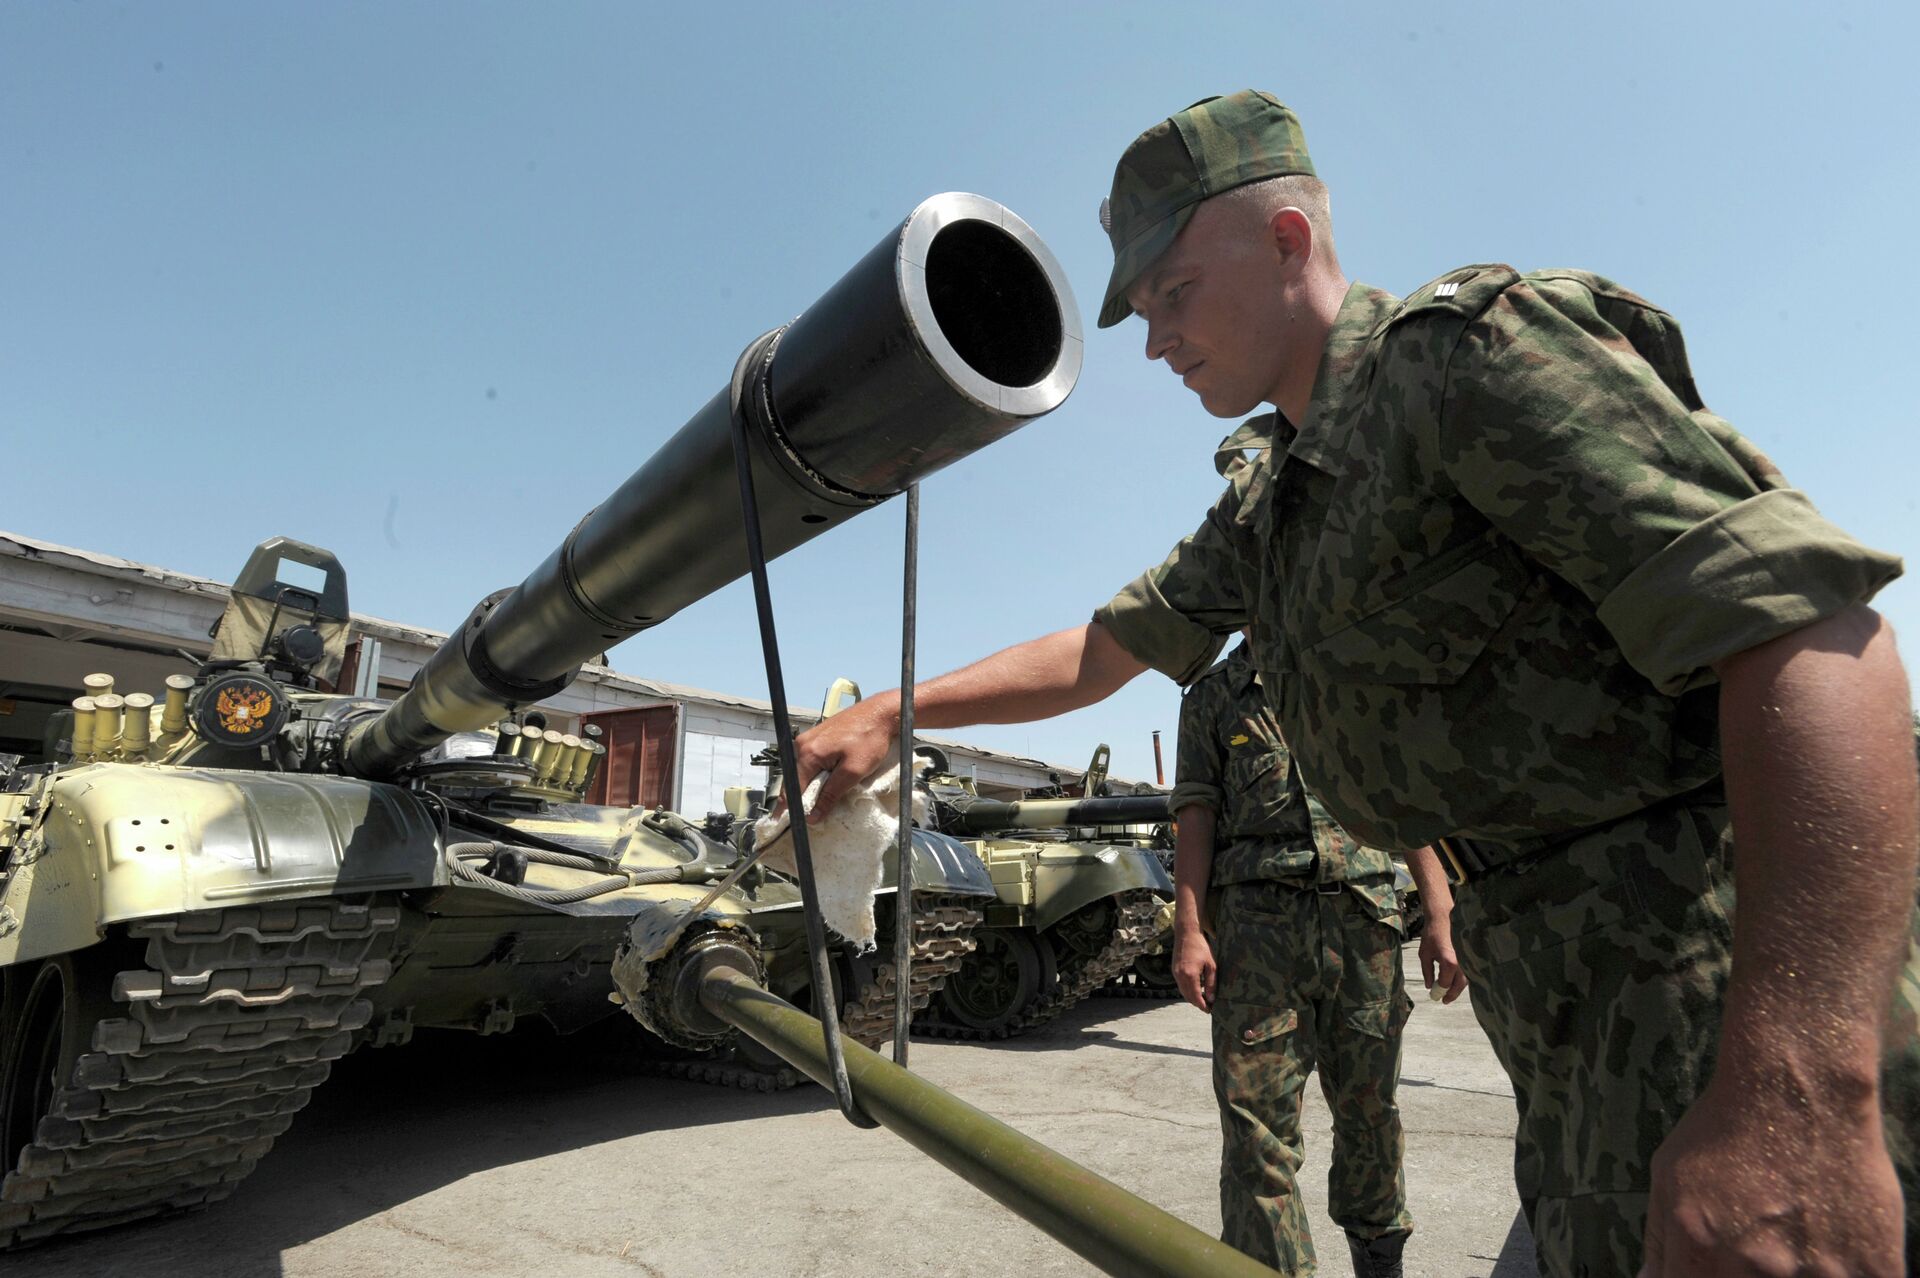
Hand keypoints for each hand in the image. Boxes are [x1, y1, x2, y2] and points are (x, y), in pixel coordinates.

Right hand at [787, 698, 897, 822]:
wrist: (881, 713)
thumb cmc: (870, 739)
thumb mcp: (853, 772)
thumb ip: (831, 795)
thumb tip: (813, 816)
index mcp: (807, 753)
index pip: (791, 790)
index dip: (793, 810)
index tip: (796, 826)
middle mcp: (801, 745)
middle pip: (794, 781)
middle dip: (803, 798)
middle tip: (815, 815)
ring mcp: (808, 739)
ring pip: (802, 772)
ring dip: (812, 786)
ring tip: (826, 797)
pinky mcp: (816, 737)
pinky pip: (810, 762)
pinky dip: (817, 774)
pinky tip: (830, 780)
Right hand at [1173, 928, 1215, 1012]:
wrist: (1186, 933)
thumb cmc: (1201, 947)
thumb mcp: (1211, 965)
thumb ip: (1211, 983)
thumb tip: (1211, 998)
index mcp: (1190, 975)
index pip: (1196, 997)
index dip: (1203, 1006)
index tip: (1210, 1010)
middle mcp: (1180, 976)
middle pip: (1188, 997)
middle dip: (1197, 1004)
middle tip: (1208, 1007)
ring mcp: (1175, 973)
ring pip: (1183, 992)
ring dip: (1192, 998)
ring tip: (1203, 999)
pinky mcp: (1174, 970)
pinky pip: (1180, 985)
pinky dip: (1187, 990)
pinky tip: (1196, 989)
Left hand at [1418, 919, 1466, 1003]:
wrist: (1444, 916)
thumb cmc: (1432, 934)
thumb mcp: (1425, 954)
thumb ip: (1427, 972)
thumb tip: (1429, 986)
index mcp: (1449, 962)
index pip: (1445, 984)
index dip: (1439, 992)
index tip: (1434, 996)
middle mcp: (1462, 962)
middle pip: (1459, 985)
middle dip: (1451, 994)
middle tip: (1444, 1000)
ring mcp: (1468, 958)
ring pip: (1466, 980)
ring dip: (1457, 988)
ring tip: (1448, 993)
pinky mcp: (1470, 955)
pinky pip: (1469, 971)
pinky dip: (1462, 979)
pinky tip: (1455, 981)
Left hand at [1640, 1064, 1903, 1275]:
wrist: (1801, 1089)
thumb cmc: (1726, 1127)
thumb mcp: (1669, 1177)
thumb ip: (1660, 1243)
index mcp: (1698, 1248)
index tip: (1713, 1270)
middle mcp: (1755, 1267)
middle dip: (1743, 1277)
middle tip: (1757, 1247)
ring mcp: (1817, 1273)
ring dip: (1799, 1276)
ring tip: (1797, 1238)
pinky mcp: (1873, 1269)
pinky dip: (1845, 1277)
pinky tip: (1834, 1251)